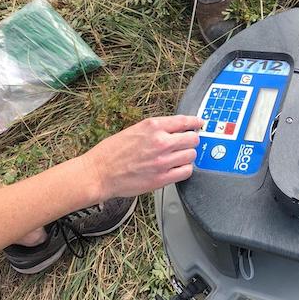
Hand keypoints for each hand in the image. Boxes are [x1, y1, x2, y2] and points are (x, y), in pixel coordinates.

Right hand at [81, 114, 201, 200]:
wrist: (99, 173)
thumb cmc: (112, 152)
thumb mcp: (135, 130)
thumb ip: (156, 129)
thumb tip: (174, 129)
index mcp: (153, 126)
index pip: (184, 121)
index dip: (195, 122)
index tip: (199, 124)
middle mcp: (160, 142)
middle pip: (192, 138)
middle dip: (191, 140)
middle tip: (186, 143)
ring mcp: (163, 161)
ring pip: (191, 155)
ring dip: (188, 155)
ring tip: (179, 157)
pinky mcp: (162, 178)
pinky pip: (186, 172)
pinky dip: (185, 169)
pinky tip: (177, 168)